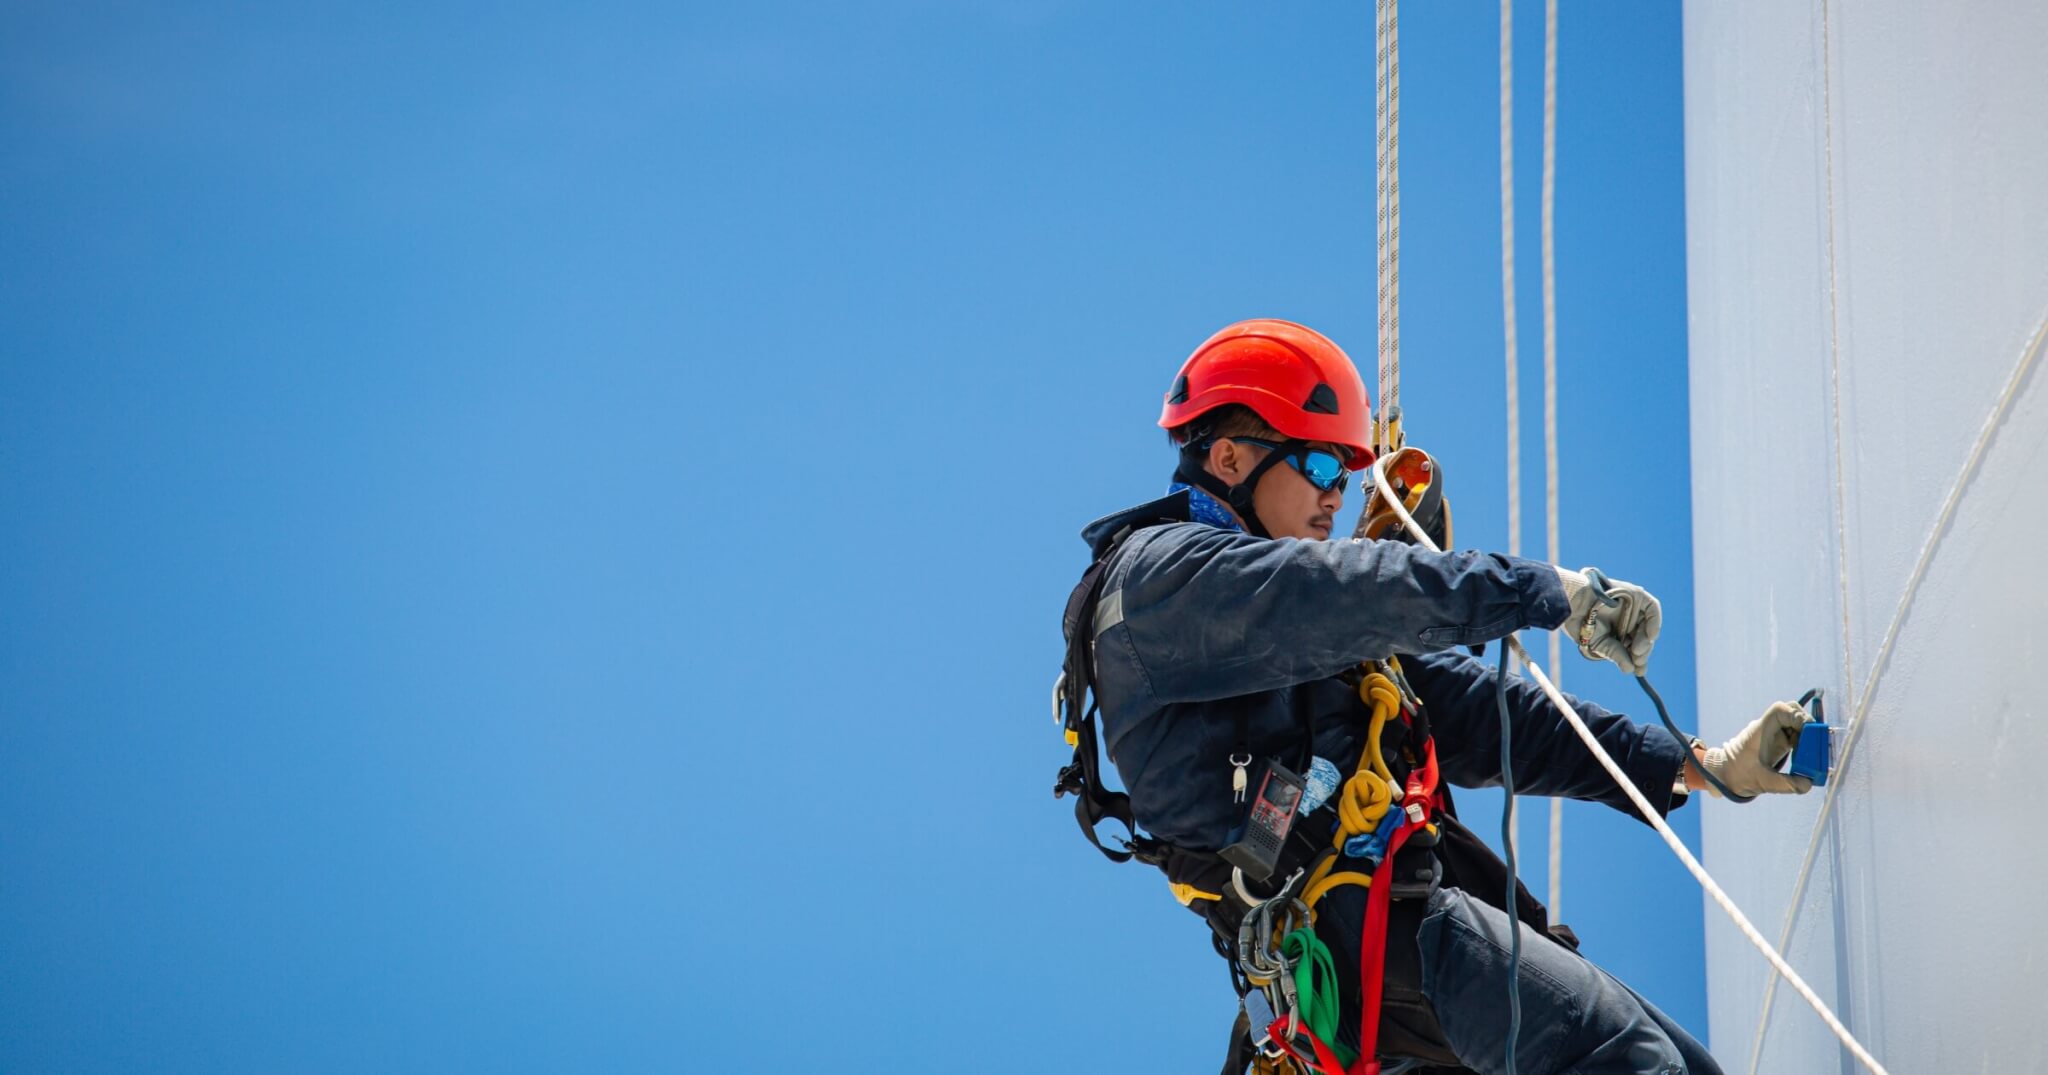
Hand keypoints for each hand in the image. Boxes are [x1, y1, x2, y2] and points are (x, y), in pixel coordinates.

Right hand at [1557, 567, 1661, 674]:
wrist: (1573, 603)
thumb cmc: (1581, 624)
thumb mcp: (1599, 644)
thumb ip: (1616, 654)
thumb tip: (1630, 670)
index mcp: (1619, 632)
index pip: (1634, 647)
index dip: (1639, 659)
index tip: (1640, 670)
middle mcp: (1628, 620)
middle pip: (1643, 638)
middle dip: (1642, 651)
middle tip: (1637, 659)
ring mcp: (1634, 607)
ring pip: (1648, 626)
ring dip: (1647, 641)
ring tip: (1638, 651)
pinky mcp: (1637, 595)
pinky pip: (1652, 609)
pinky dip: (1654, 623)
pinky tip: (1651, 636)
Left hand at [1700, 702, 1814, 797]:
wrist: (1724, 776)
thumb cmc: (1737, 775)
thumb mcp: (1762, 782)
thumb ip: (1785, 784)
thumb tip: (1808, 783)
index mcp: (1760, 731)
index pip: (1779, 710)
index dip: (1796, 715)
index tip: (1808, 730)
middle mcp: (1768, 729)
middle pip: (1792, 713)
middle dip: (1807, 725)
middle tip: (1816, 745)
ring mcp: (1775, 735)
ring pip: (1797, 725)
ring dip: (1809, 736)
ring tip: (1814, 755)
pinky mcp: (1779, 744)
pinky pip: (1797, 737)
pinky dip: (1806, 745)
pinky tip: (1808, 760)